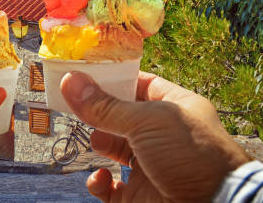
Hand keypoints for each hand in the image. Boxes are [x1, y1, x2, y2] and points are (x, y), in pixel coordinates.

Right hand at [60, 71, 250, 202]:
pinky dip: (100, 182)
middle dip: (100, 112)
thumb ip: (106, 106)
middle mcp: (162, 135)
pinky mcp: (139, 196)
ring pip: (114, 148)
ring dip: (99, 143)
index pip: (141, 84)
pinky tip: (101, 178)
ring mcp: (151, 166)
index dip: (116, 78)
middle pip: (122, 116)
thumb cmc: (193, 157)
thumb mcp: (147, 122)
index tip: (87, 72)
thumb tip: (70, 81)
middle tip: (77, 104)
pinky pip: (110, 187)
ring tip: (94, 140)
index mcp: (174, 108)